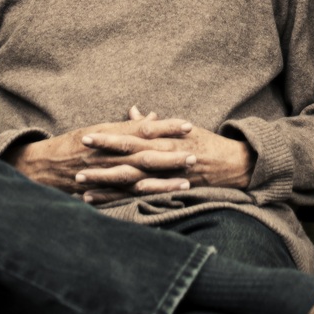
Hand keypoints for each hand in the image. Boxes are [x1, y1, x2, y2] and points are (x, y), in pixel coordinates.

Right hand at [5, 107, 195, 197]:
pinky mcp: (102, 190)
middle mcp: (107, 154)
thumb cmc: (72, 144)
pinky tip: (164, 197)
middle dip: (170, 154)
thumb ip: (126, 125)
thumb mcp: (99, 128)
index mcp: (107, 134)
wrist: (42, 166)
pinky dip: (146, 195)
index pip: (141, 129)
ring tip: (187, 180)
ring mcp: (105, 174)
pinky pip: (128, 194)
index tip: (187, 125)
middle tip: (194, 153)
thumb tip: (150, 117)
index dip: (165, 128)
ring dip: (164, 179)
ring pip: (139, 177)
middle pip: (144, 154)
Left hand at [76, 108, 255, 203]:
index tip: (88, 137)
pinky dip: (124, 201)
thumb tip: (132, 111)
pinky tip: (105, 203)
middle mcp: (165, 158)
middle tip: (78, 163)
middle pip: (128, 161)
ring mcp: (168, 178)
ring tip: (82, 186)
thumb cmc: (206, 143)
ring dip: (107, 184)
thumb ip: (154, 123)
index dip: (110, 137)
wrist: (235, 165)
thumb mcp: (181, 127)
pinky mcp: (171, 192)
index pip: (133, 137)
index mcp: (165, 140)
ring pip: (133, 182)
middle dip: (102, 162)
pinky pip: (143, 198)